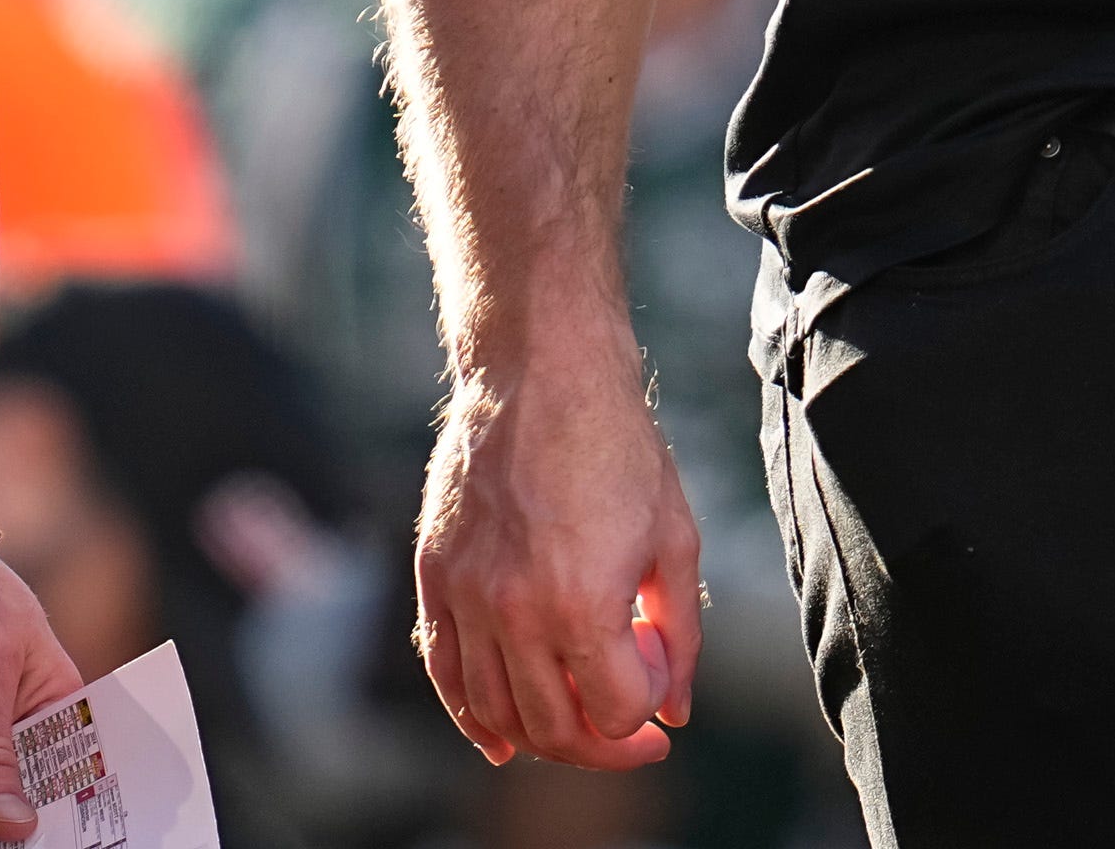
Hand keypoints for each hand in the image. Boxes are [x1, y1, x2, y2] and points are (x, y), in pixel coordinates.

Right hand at [411, 343, 701, 771]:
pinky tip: (499, 737)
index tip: (658, 676)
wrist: (540, 371)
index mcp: (582, 603)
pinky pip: (445, 674)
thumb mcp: (675, 536)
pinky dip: (472, 718)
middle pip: (555, 729)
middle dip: (602, 743)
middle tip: (630, 726)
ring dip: (543, 737)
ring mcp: (466, 596)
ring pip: (496, 714)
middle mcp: (514, 611)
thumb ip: (680, 632)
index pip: (615, 711)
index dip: (648, 708)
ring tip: (577, 720)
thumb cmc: (617, 445)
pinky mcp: (434, 577)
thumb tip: (677, 708)